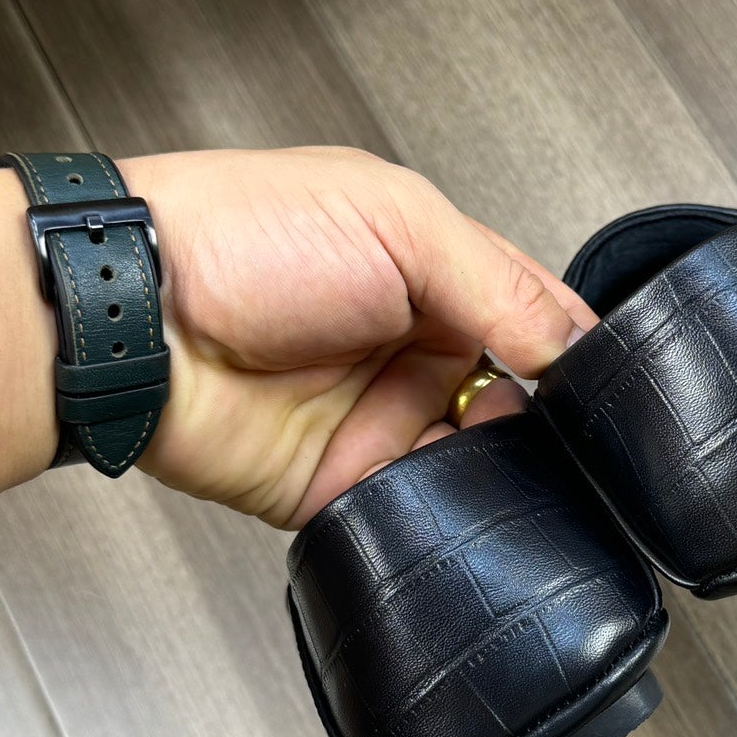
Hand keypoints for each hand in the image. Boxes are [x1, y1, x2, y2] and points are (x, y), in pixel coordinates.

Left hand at [119, 147, 594, 528]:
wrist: (137, 318)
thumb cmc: (240, 235)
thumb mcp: (399, 223)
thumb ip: (500, 284)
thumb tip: (575, 347)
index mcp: (430, 270)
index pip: (532, 313)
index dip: (571, 348)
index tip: (598, 377)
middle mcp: (410, 346)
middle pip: (517, 397)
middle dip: (540, 416)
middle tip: (535, 412)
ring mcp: (377, 418)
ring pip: (476, 463)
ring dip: (496, 466)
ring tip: (487, 446)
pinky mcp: (341, 486)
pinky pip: (414, 513)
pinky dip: (440, 512)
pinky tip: (449, 492)